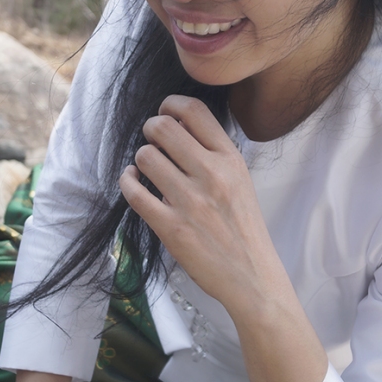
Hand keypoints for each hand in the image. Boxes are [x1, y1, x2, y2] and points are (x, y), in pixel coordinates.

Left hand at [120, 94, 328, 381]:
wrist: (252, 277)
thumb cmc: (243, 229)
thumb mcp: (240, 181)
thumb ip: (215, 153)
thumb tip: (177, 125)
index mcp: (231, 159)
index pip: (194, 110)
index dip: (170, 105)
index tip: (164, 113)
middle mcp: (211, 174)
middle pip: (163, 127)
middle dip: (150, 129)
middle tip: (151, 140)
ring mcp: (190, 201)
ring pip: (145, 156)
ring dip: (140, 158)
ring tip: (145, 168)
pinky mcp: (171, 227)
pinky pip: (134, 191)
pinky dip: (128, 182)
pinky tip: (134, 183)